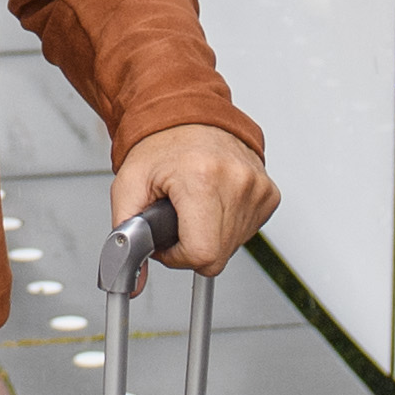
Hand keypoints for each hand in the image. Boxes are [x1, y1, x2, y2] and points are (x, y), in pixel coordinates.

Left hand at [112, 120, 277, 275]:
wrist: (188, 114)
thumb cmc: (160, 146)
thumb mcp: (128, 187)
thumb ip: (124, 236)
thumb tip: (131, 280)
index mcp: (202, 178)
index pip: (202, 253)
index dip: (178, 256)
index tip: (168, 239)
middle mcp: (236, 181)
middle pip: (218, 255)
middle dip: (192, 246)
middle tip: (177, 219)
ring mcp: (257, 187)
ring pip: (233, 247)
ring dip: (210, 236)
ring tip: (195, 205)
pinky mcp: (269, 193)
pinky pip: (248, 231)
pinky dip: (228, 225)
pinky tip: (215, 203)